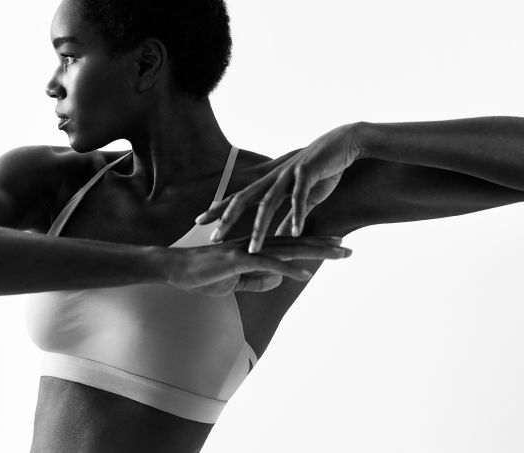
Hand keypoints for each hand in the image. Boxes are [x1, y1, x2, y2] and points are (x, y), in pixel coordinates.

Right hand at [164, 234, 351, 295]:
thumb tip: (278, 281)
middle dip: (325, 245)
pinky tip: (306, 274)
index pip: (292, 243)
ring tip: (339, 253)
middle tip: (349, 248)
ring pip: (289, 248)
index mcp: (256, 246)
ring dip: (316, 251)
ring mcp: (248, 249)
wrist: (174, 269)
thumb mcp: (234, 281)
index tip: (336, 245)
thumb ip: (256, 280)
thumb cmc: (201, 274)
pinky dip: (288, 269)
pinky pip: (268, 264)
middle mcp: (256, 243)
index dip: (315, 244)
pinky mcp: (238, 260)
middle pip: (297, 242)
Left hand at [195, 123, 362, 252]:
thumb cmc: (323, 170)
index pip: (239, 197)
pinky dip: (297, 216)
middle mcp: (274, 177)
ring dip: (260, 227)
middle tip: (213, 238)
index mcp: (270, 182)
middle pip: (244, 199)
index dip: (219, 209)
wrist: (345, 143)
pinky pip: (300, 197)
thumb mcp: (305, 198)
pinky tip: (294, 233)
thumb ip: (290, 217)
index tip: (199, 222)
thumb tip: (279, 239)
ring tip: (253, 249)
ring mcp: (289, 174)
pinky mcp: (308, 172)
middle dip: (227, 219)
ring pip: (269, 203)